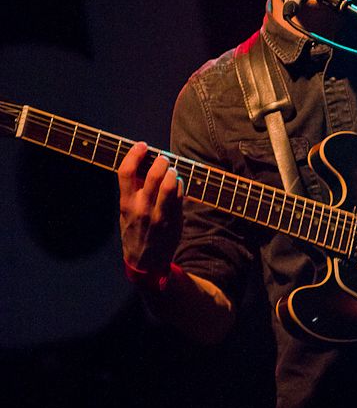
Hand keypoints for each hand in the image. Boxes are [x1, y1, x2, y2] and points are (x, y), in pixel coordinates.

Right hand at [118, 142, 182, 273]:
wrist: (145, 262)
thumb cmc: (135, 232)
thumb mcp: (126, 213)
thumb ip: (132, 192)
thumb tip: (143, 166)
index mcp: (126, 203)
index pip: (126, 172)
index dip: (134, 154)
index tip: (141, 145)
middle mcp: (142, 208)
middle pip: (154, 174)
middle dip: (162, 161)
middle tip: (164, 159)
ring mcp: (159, 214)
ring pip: (171, 184)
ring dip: (173, 172)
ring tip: (172, 171)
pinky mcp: (174, 219)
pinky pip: (180, 195)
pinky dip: (180, 185)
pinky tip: (177, 185)